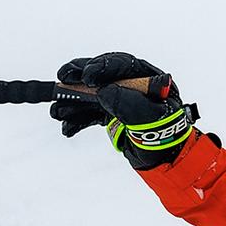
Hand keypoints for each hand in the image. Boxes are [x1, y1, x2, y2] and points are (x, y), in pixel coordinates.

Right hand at [52, 53, 199, 168]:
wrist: (168, 160)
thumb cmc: (167, 136)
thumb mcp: (154, 120)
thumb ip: (132, 105)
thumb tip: (105, 91)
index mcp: (148, 78)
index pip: (122, 64)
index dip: (102, 67)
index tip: (87, 77)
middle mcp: (132, 85)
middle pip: (101, 75)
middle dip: (78, 78)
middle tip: (62, 78)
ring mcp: (120, 99)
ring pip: (91, 94)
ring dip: (72, 102)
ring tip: (57, 112)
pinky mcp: (111, 114)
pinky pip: (90, 113)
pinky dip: (77, 120)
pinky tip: (67, 128)